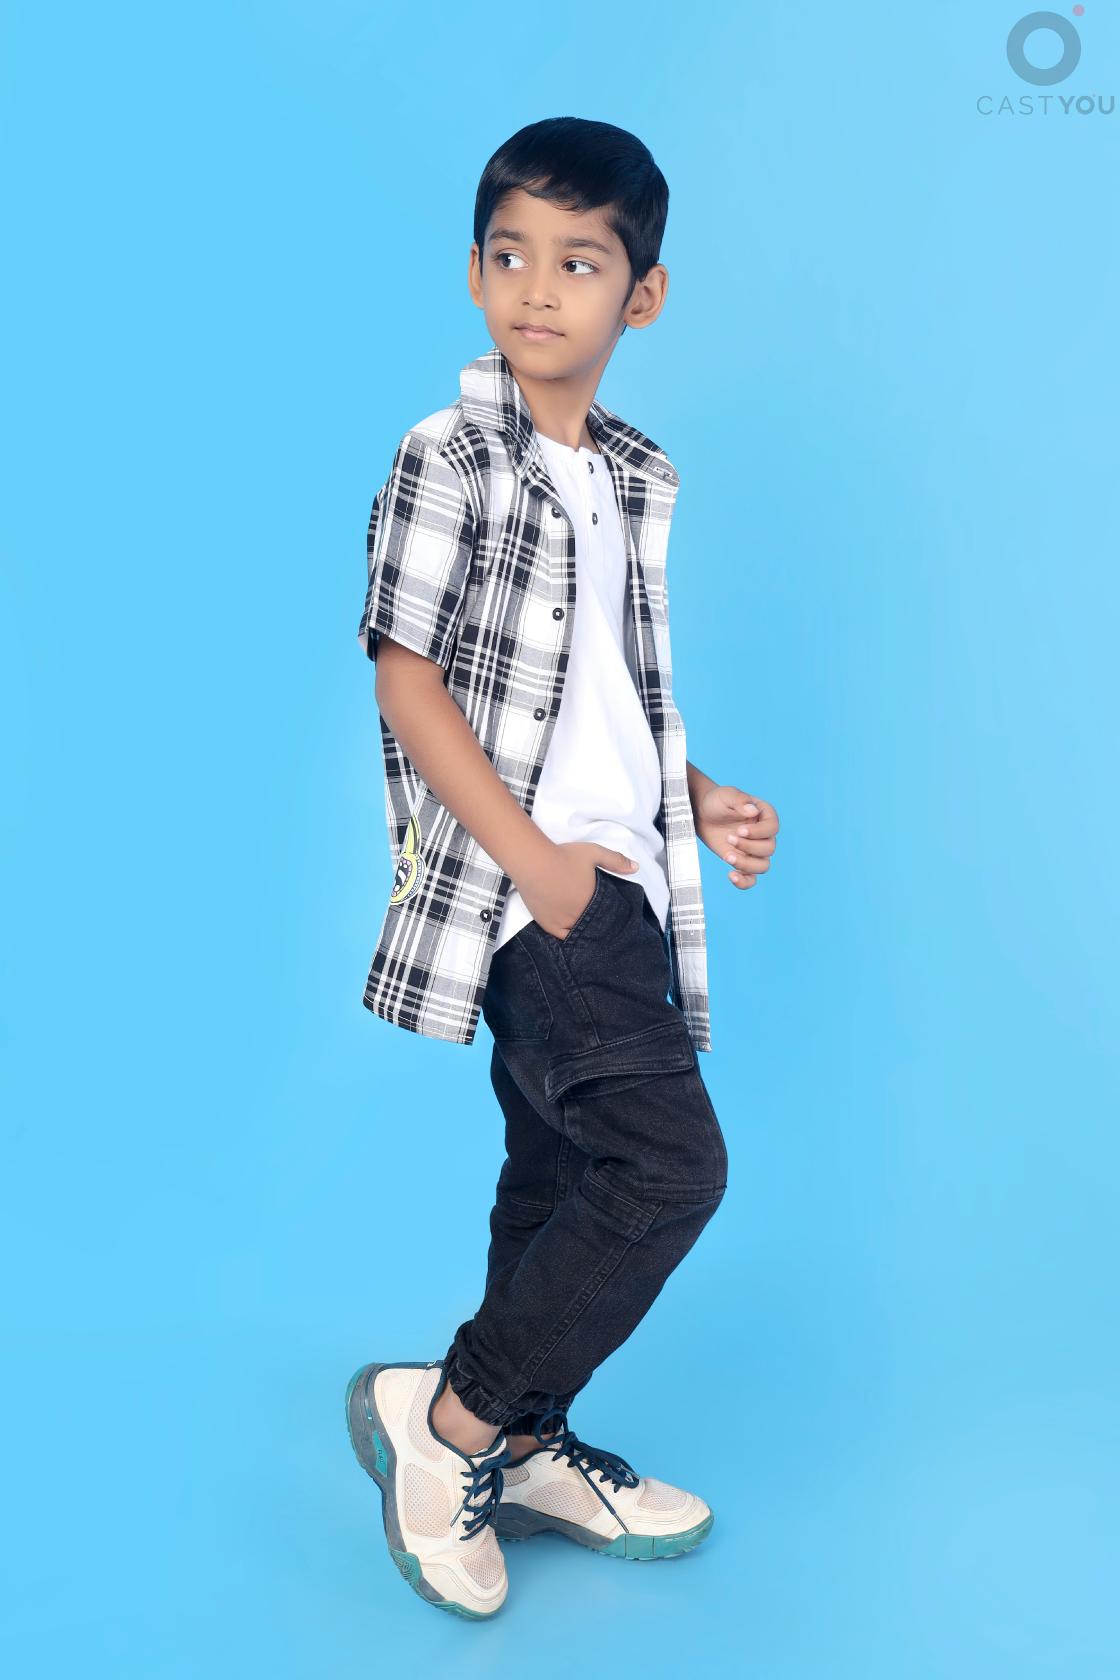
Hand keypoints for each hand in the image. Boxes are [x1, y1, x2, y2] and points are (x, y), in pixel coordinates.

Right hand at [517, 841, 638, 938]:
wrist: (533, 861)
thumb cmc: (564, 856)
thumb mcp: (594, 853)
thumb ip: (616, 860)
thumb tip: (636, 868)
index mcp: (592, 902)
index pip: (606, 917)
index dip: (609, 918)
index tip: (613, 918)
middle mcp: (578, 916)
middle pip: (593, 927)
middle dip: (597, 926)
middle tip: (602, 926)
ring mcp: (561, 922)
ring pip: (578, 934)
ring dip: (583, 932)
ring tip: (588, 931)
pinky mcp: (546, 924)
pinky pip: (561, 937)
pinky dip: (567, 936)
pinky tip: (571, 933)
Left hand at [694, 784, 778, 889]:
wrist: (702, 814)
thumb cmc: (717, 801)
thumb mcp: (726, 795)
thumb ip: (739, 800)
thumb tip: (753, 811)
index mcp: (765, 815)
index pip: (772, 828)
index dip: (758, 833)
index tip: (739, 830)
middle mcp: (764, 834)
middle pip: (769, 848)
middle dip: (749, 847)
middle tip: (728, 838)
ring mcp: (754, 850)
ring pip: (763, 866)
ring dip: (746, 864)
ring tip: (727, 856)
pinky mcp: (743, 862)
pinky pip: (751, 879)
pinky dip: (744, 882)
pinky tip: (731, 875)